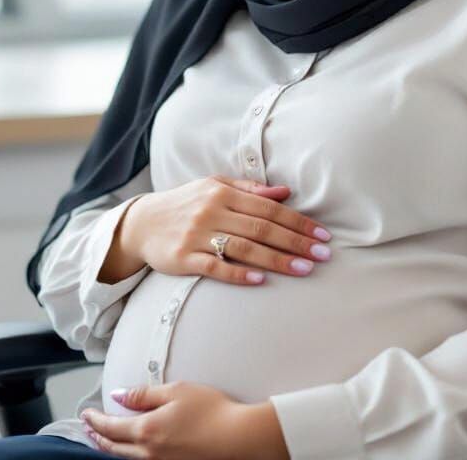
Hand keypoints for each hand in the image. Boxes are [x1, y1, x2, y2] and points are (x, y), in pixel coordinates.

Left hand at [81, 381, 283, 458]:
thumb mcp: (176, 391)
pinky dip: (127, 455)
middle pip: (113, 447)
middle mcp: (148, 452)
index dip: (95, 420)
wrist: (236, 437)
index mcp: (146, 430)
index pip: (111, 426)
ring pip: (125, 458)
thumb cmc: (210, 409)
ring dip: (109, 447)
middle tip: (87, 427)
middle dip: (97, 436)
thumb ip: (144, 394)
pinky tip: (129, 450)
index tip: (85, 413)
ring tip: (102, 439)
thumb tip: (118, 396)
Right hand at [130, 174, 333, 286]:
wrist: (143, 222)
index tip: (322, 235)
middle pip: (262, 228)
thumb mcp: (216, 186)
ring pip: (244, 248)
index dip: (298, 222)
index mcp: (224, 192)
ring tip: (304, 269)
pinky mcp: (183, 257)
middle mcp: (213, 211)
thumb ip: (251, 189)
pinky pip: (215, 267)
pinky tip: (261, 281)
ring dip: (277, 259)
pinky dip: (238, 274)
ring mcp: (197, 234)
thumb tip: (286, 192)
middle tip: (323, 255)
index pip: (270, 208)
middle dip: (296, 242)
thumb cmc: (187, 203)